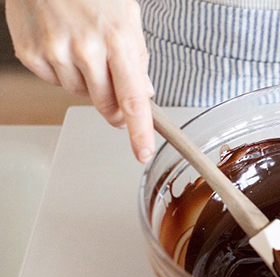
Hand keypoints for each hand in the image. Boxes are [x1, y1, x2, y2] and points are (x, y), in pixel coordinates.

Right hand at [5, 0, 154, 162]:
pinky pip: (54, 82)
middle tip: (114, 86)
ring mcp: (55, 53)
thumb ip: (137, 58)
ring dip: (87, 82)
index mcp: (117, 40)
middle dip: (114, 106)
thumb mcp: (127, 17)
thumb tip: (144, 93)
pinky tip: (62, 46)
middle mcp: (85, 49)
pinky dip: (62, 71)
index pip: (132, 99)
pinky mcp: (31, 54)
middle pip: (106, 105)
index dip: (139, 131)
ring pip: (79, 94)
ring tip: (82, 48)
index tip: (143, 153)